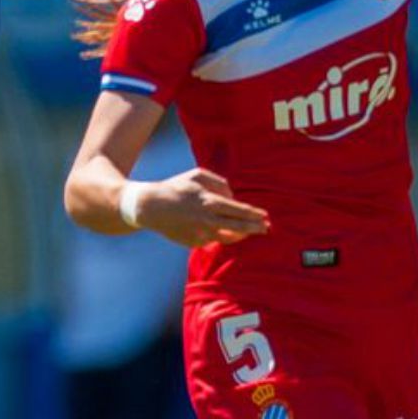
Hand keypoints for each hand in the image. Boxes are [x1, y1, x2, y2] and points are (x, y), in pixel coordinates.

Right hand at [138, 169, 269, 247]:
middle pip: (238, 227)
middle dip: (255, 228)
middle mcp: (207, 220)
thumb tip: (233, 197)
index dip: (254, 214)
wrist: (150, 207)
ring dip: (240, 234)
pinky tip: (220, 229)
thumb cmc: (176, 187)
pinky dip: (218, 233)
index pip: (239, 210)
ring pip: (228, 237)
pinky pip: (212, 238)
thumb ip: (220, 183)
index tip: (266, 217)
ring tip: (248, 231)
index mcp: (210, 201)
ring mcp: (201, 234)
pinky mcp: (194, 243)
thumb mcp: (198, 175)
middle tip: (267, 229)